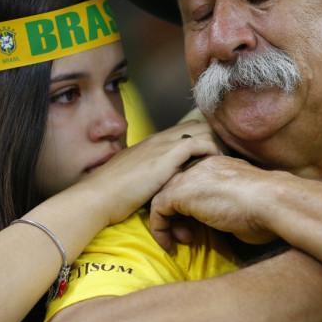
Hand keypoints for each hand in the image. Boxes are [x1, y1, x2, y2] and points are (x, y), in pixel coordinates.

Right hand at [69, 120, 224, 224]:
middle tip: (224, 158)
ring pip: (202, 129)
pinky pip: (198, 143)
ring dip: (216, 143)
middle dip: (215, 138)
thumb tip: (161, 186)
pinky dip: (211, 151)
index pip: (186, 129)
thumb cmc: (112, 195)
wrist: (97, 197)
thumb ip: (150, 177)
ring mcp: (162, 145)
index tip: (215, 154)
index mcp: (152, 143)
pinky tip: (216, 165)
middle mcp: (159, 138)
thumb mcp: (135, 180)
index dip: (204, 138)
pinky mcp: (166, 155)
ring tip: (224, 162)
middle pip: (198, 124)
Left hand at [149, 155, 278, 250]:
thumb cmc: (267, 207)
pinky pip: (157, 209)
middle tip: (187, 235)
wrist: (271, 202)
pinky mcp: (181, 192)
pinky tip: (169, 245)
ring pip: (162, 197)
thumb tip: (225, 217)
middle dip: (175, 214)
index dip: (189, 205)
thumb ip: (228, 200)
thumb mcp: (244, 199)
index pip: (191, 180)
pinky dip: (159, 229)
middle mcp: (201, 165)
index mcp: (217, 164)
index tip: (196, 225)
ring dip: (167, 223)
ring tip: (182, 240)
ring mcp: (189, 176)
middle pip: (173, 187)